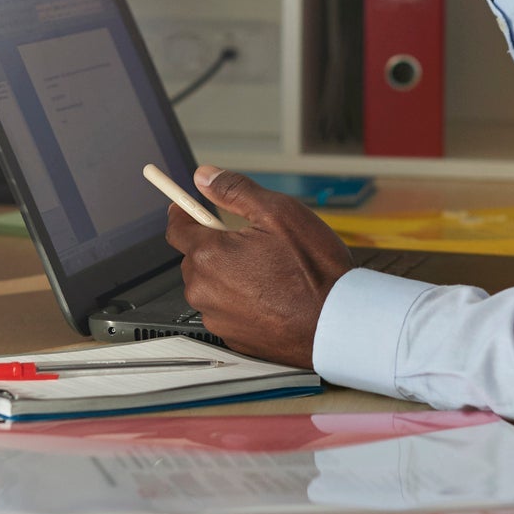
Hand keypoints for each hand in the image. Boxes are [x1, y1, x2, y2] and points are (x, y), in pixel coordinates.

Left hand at [164, 166, 354, 368]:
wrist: (336, 322)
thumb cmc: (313, 271)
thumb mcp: (279, 213)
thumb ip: (235, 190)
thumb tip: (205, 176)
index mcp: (209, 255)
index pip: (176, 227)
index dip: (183, 212)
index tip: (187, 205)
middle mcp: (204, 290)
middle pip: (196, 257)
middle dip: (216, 245)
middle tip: (252, 242)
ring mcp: (217, 317)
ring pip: (211, 285)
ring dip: (229, 274)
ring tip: (268, 272)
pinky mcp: (232, 337)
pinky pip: (226, 309)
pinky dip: (241, 300)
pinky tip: (271, 296)